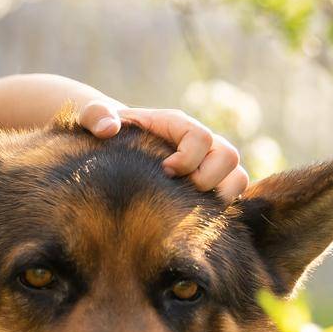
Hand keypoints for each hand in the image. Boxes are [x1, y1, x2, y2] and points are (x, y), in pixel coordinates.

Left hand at [77, 98, 249, 201]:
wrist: (113, 147)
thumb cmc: (103, 130)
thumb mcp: (93, 117)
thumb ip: (96, 115)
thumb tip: (108, 129)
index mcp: (176, 124)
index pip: (201, 137)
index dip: (188, 158)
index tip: (164, 171)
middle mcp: (200, 143)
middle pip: (229, 156)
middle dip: (208, 178)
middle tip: (178, 190)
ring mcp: (208, 164)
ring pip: (238, 178)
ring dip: (221, 195)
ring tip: (189, 205)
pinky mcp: (209, 185)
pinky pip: (233, 196)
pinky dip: (221, 208)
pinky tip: (192, 216)